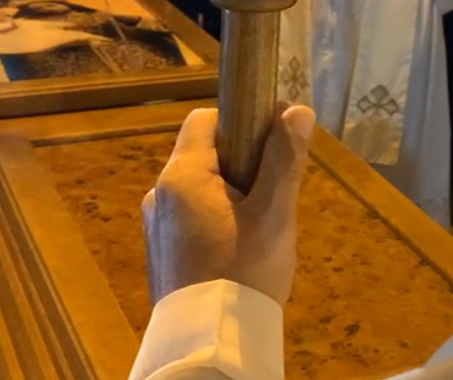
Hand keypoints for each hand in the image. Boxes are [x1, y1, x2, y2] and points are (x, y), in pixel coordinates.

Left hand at [143, 105, 315, 307]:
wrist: (210, 343)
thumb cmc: (242, 271)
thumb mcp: (273, 214)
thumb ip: (284, 160)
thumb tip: (297, 109)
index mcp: (181, 176)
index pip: (205, 120)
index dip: (240, 123)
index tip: (270, 145)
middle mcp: (158, 195)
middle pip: (205, 158)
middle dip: (242, 169)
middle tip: (272, 200)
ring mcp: (155, 228)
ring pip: (200, 193)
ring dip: (230, 201)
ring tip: (259, 234)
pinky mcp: (159, 256)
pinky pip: (191, 223)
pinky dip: (215, 226)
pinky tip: (238, 256)